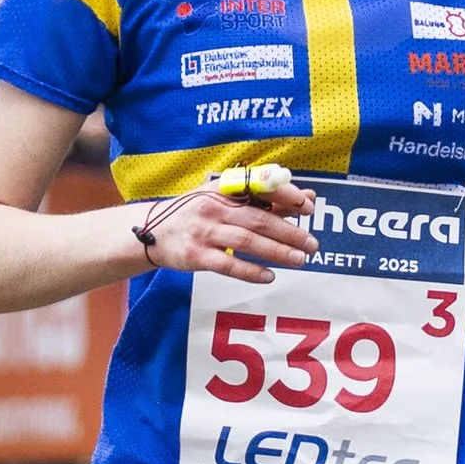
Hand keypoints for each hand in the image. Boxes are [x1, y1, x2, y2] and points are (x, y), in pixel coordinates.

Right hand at [133, 175, 317, 283]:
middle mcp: (213, 207)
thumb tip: (307, 198)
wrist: (152, 231)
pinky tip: (269, 276)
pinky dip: (250, 271)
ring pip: (247, 241)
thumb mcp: (226, 199)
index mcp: (223, 189)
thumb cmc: (197, 213)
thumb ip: (266, 199)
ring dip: (277, 251)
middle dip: (289, 232)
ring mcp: (203, 232)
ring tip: (300, 260)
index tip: (308, 207)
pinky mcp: (195, 256)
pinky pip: (228, 265)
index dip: (286, 196)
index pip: (259, 187)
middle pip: (258, 219)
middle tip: (312, 244)